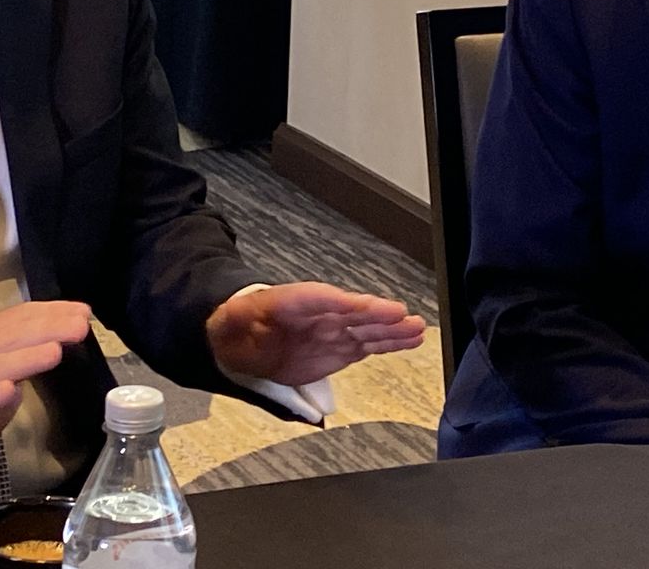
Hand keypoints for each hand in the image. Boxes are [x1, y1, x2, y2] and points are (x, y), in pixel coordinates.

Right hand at [0, 301, 90, 486]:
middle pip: (8, 338)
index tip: (81, 311)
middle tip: (79, 325)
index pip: (16, 321)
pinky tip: (9, 390)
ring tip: (54, 351)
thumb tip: (55, 345)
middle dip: (46, 329)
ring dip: (24, 358)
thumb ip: (23, 363)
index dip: (49, 313)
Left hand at [205, 282, 425, 386]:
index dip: (342, 303)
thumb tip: (234, 321)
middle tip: (403, 316)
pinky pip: (369, 346)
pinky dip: (389, 344)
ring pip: (367, 330)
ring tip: (417, 328)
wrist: (244, 340)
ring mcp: (333, 332)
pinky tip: (409, 340)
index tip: (363, 306)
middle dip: (377, 316)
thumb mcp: (231, 318)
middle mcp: (321, 315)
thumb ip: (237, 318)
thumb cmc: (240, 323)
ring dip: (391, 330)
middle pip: (352, 314)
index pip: (321, 299)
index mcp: (294, 302)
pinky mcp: (339, 350)